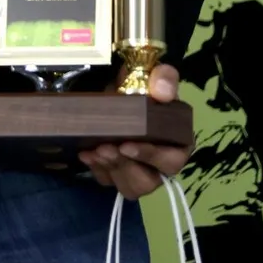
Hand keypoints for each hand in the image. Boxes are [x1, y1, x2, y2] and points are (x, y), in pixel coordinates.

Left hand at [77, 64, 192, 199]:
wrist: (124, 88)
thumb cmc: (145, 86)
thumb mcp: (157, 76)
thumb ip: (164, 79)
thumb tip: (163, 93)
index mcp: (176, 144)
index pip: (171, 161)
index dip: (150, 157)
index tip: (126, 146)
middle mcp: (160, 165)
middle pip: (147, 181)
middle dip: (124, 166)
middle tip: (105, 148)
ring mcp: (138, 171)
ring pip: (128, 186)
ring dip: (110, 169)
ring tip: (95, 150)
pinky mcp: (118, 172)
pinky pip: (108, 180)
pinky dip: (96, 168)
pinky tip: (86, 152)